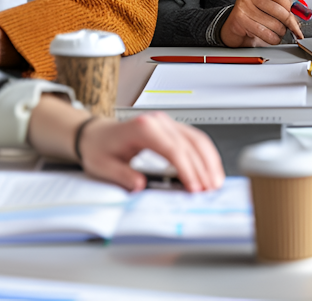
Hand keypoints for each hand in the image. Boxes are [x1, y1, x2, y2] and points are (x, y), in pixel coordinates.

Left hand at [79, 114, 224, 192]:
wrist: (95, 135)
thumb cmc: (100, 148)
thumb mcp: (104, 167)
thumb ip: (123, 176)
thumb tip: (141, 185)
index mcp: (142, 128)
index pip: (173, 149)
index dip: (187, 169)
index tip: (194, 187)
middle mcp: (158, 122)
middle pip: (189, 144)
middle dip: (203, 168)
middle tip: (210, 189)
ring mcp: (167, 123)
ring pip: (197, 139)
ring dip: (209, 161)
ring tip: (215, 181)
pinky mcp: (172, 128)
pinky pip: (194, 139)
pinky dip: (205, 155)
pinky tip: (210, 169)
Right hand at [220, 0, 299, 46]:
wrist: (232, 29)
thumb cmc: (252, 17)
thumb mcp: (267, 7)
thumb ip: (283, 6)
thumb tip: (302, 12)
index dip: (293, 8)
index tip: (300, 17)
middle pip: (279, 10)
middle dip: (290, 23)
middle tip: (295, 29)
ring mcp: (243, 6)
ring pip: (273, 23)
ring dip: (281, 32)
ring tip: (279, 33)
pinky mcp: (240, 20)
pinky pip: (264, 32)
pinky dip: (272, 39)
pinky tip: (272, 38)